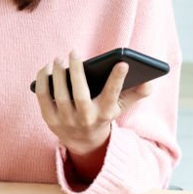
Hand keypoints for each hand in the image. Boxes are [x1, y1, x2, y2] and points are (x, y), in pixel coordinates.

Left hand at [35, 50, 152, 155]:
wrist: (83, 142)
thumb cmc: (101, 115)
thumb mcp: (119, 107)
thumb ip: (134, 94)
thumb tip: (149, 83)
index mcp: (105, 113)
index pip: (112, 95)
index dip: (118, 79)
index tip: (123, 63)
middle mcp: (86, 118)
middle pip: (80, 95)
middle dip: (77, 72)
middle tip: (74, 52)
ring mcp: (66, 120)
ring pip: (59, 95)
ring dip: (58, 74)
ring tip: (59, 59)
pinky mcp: (49, 119)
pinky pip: (43, 96)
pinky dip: (42, 80)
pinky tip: (46, 68)